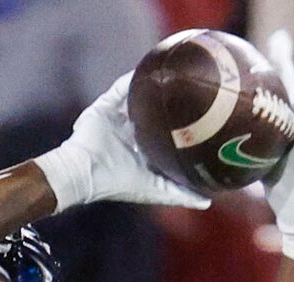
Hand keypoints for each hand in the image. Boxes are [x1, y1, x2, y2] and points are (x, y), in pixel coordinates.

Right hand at [33, 65, 213, 214]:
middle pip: (156, 110)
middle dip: (172, 100)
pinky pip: (122, 86)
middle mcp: (133, 130)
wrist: (85, 173)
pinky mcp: (106, 105)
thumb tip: (208, 203)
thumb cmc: (118, 183)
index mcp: (144, 147)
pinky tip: (151, 66)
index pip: (168, 131)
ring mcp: (119, 116)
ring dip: (154, 85)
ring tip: (175, 70)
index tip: (208, 116)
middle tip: (197, 86)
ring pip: (141, 95)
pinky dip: (134, 77)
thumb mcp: (155, 190)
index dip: (185, 124)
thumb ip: (180, 194)